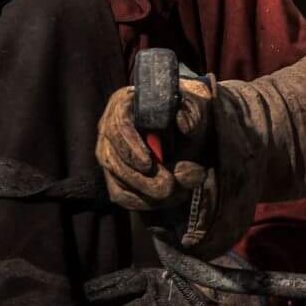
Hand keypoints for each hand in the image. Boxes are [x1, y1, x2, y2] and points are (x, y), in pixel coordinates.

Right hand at [97, 71, 232, 249]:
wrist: (190, 128)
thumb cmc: (189, 113)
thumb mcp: (196, 108)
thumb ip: (194, 114)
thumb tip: (183, 122)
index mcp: (124, 103)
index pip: (118, 125)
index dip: (130, 147)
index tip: (148, 164)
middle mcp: (109, 128)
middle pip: (113, 159)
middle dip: (142, 179)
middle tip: (169, 187)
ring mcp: (109, 153)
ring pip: (118, 181)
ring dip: (147, 192)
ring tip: (177, 192)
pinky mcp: (115, 175)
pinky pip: (122, 195)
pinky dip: (143, 202)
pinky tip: (167, 199)